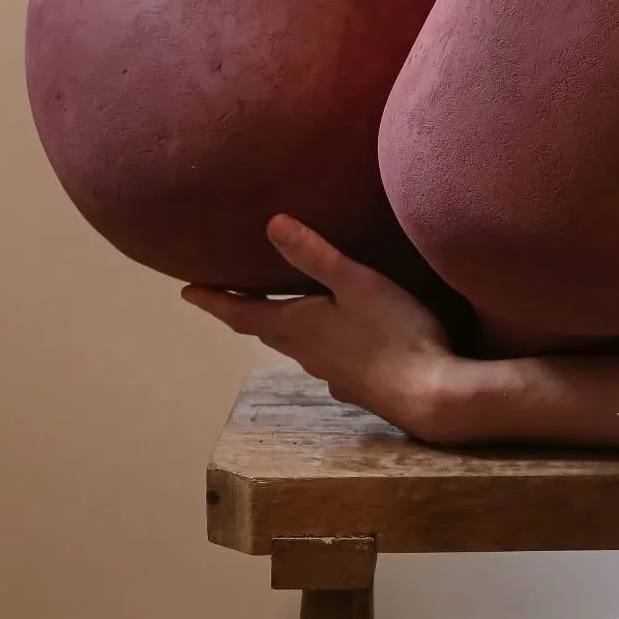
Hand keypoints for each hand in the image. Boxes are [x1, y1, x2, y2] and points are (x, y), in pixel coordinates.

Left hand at [182, 216, 451, 435]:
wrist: (431, 396)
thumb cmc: (394, 334)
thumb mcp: (357, 283)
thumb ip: (315, 254)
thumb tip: (272, 223)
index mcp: (298, 326)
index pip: (242, 313)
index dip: (214, 301)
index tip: (187, 292)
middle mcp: (307, 353)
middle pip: (266, 331)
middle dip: (245, 313)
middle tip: (229, 298)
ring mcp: (332, 374)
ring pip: (297, 348)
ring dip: (282, 330)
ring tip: (281, 314)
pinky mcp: (359, 387)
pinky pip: (328, 363)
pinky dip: (320, 349)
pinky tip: (338, 349)